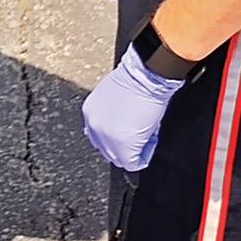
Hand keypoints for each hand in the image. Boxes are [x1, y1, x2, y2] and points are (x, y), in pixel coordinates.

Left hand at [81, 44, 184, 170]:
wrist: (144, 77)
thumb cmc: (134, 82)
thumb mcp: (112, 99)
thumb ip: (109, 116)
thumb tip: (119, 128)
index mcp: (89, 113)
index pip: (100, 139)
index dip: (118, 138)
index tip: (130, 131)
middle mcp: (94, 127)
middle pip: (108, 152)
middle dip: (125, 146)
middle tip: (140, 133)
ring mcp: (107, 137)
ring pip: (120, 159)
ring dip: (134, 150)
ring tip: (145, 132)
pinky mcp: (123, 144)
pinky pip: (133, 164)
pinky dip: (144, 156)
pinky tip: (150, 138)